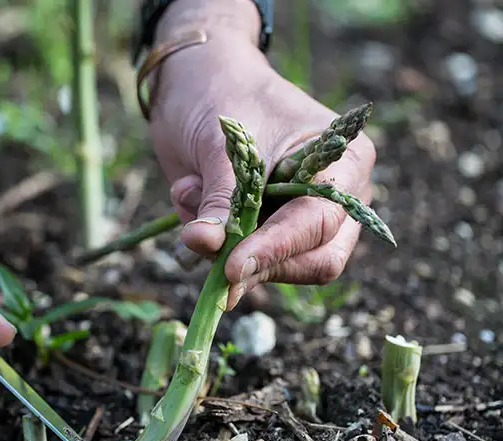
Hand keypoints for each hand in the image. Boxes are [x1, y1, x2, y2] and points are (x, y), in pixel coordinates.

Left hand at [148, 0, 375, 309]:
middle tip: (210, 255)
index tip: (232, 267)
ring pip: (279, 268)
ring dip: (226, 248)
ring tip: (188, 192)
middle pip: (316, 260)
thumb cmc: (221, 94)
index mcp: (344, 162)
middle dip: (259, 262)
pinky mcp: (267, 231)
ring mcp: (303, 218)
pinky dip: (211, 241)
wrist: (196, 80)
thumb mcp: (222, 144)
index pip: (319, 223)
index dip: (276, 250)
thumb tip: (206, 244)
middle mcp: (336, 197)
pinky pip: (244, 260)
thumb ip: (220, 197)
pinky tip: (188, 194)